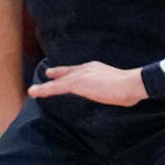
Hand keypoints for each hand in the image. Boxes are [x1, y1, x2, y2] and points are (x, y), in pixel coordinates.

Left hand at [26, 61, 146, 106]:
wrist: (130, 84)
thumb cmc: (129, 88)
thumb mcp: (116, 88)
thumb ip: (109, 90)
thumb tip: (112, 96)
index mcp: (96, 68)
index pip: (80, 70)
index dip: (71, 72)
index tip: (65, 73)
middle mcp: (86, 68)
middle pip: (68, 72)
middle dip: (57, 73)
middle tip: (48, 74)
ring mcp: (81, 75)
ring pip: (59, 81)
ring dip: (45, 86)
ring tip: (34, 90)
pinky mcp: (77, 84)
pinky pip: (56, 88)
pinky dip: (44, 90)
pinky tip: (34, 92)